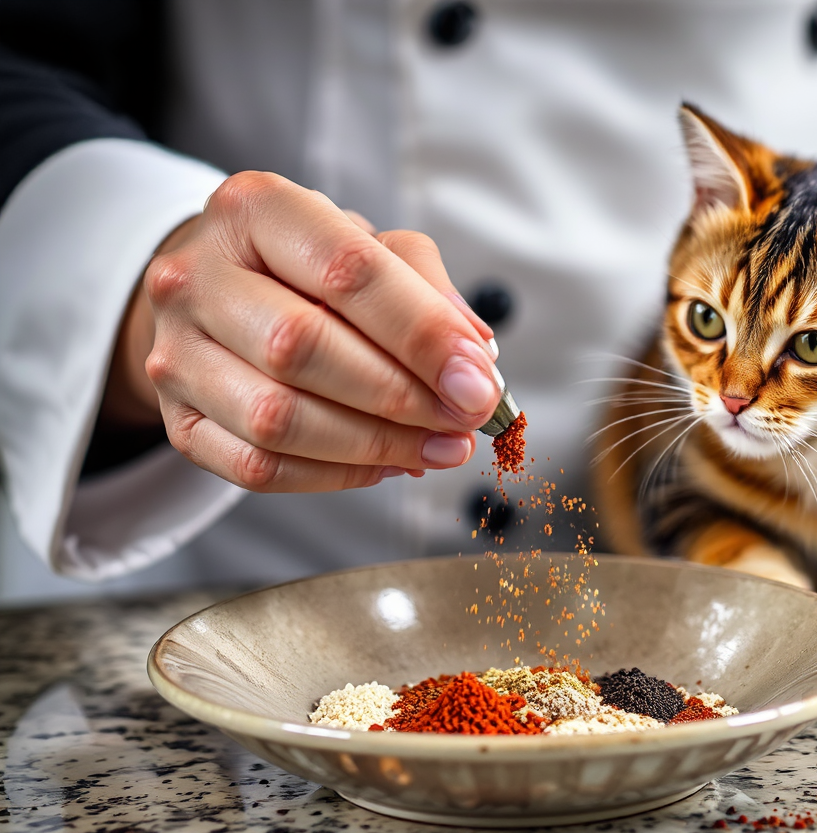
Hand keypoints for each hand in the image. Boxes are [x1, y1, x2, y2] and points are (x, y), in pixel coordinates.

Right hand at [102, 171, 501, 491]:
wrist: (214, 295)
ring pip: (276, 419)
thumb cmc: (305, 269)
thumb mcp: (366, 244)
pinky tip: (386, 464)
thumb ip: (426, 286)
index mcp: (254, 209)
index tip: (479, 380)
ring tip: (439, 448)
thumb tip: (474, 356)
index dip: (422, 333)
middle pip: (301, 347)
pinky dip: (335, 475)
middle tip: (467, 420)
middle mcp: (197, 276)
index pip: (345, 270)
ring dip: (377, 445)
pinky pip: (257, 467)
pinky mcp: (175, 420)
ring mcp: (175, 352)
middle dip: (402, 396)